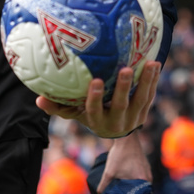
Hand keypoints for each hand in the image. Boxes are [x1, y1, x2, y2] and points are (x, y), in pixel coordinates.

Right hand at [36, 62, 160, 137]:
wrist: (117, 130)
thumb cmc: (91, 114)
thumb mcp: (76, 114)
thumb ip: (59, 106)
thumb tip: (38, 98)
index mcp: (97, 121)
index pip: (94, 110)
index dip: (95, 98)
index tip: (96, 82)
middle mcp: (116, 121)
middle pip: (121, 105)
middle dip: (124, 88)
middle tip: (126, 69)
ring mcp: (133, 118)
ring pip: (141, 100)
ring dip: (146, 81)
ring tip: (150, 63)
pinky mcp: (144, 112)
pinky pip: (150, 95)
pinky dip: (153, 81)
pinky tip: (155, 64)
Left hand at [99, 133, 152, 193]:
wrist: (126, 136)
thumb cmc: (120, 154)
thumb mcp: (109, 172)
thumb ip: (103, 185)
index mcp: (144, 180)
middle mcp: (148, 176)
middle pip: (138, 190)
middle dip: (129, 192)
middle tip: (119, 192)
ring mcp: (147, 170)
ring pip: (139, 182)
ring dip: (131, 184)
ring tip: (121, 184)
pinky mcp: (145, 164)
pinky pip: (140, 175)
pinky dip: (133, 177)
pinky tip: (125, 176)